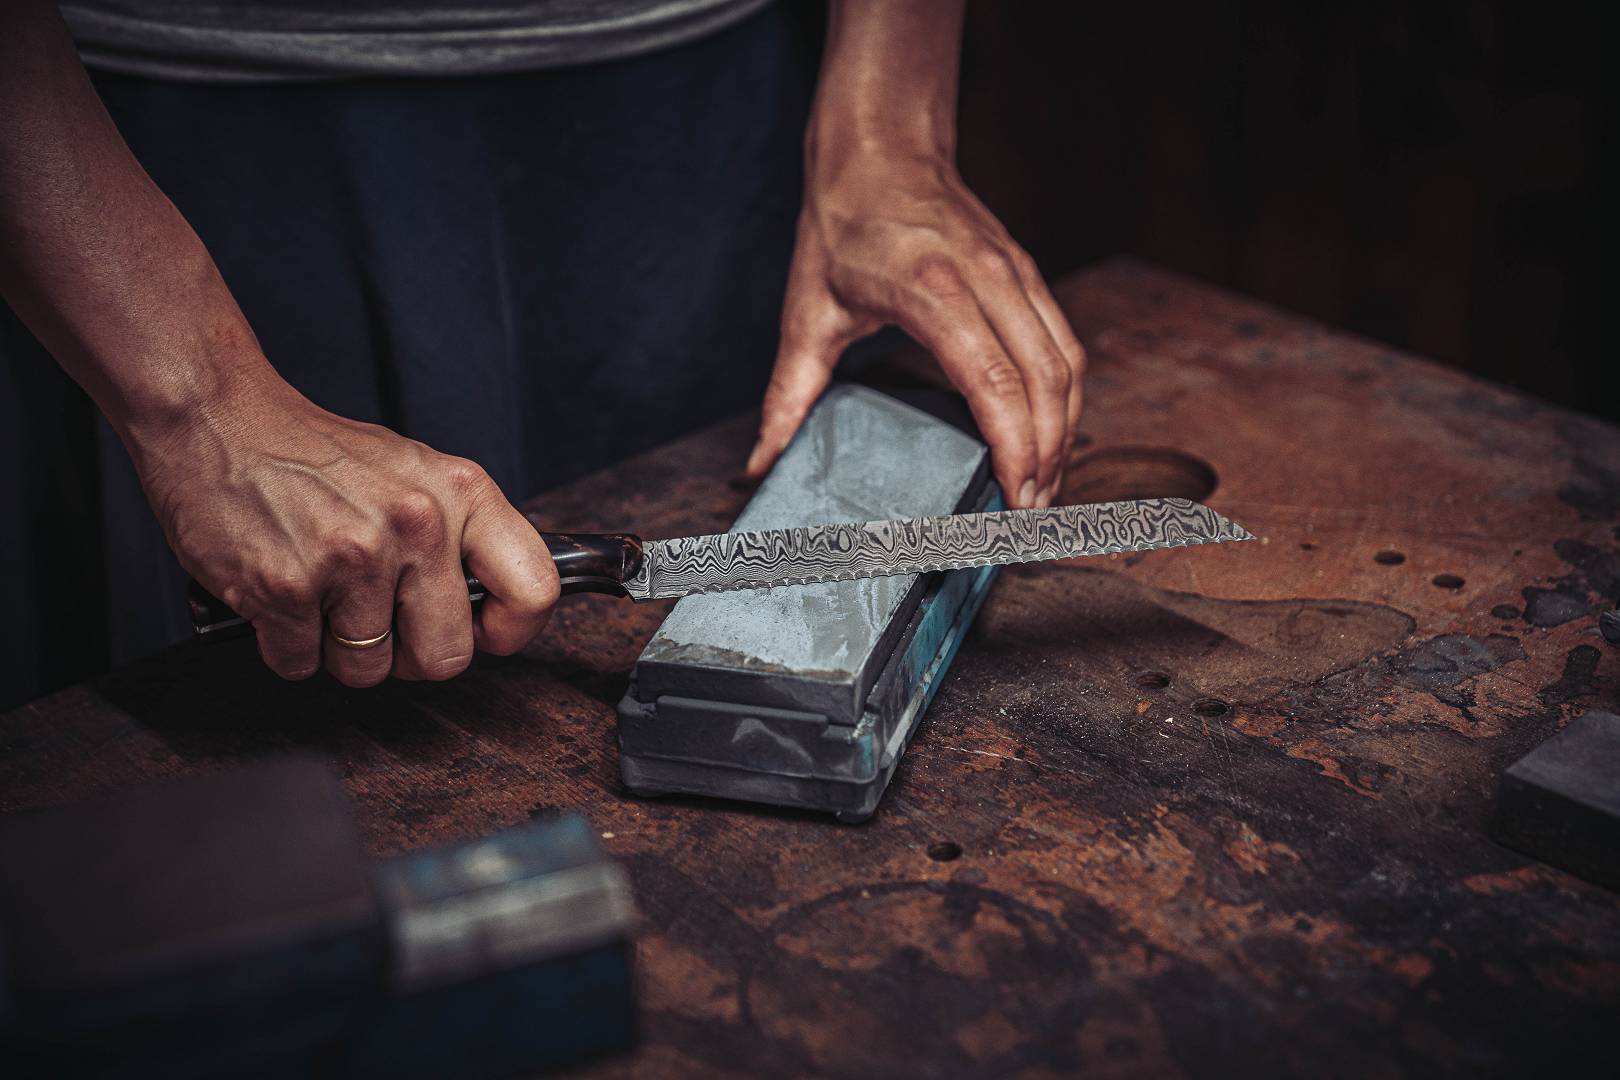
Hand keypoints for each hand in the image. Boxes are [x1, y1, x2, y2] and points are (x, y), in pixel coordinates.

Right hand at [136, 379, 557, 685]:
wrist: (217, 416)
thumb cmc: (316, 453)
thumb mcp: (417, 473)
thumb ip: (462, 535)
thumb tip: (497, 609)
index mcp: (460, 494)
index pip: (534, 590)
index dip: (509, 630)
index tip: (482, 631)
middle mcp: (415, 524)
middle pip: (446, 657)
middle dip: (408, 655)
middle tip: (377, 619)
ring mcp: (352, 557)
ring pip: (367, 669)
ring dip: (337, 647)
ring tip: (319, 589)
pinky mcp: (285, 586)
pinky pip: (300, 664)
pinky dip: (285, 643)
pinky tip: (280, 592)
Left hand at [747, 149, 1085, 508]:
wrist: (879, 147)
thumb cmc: (843, 224)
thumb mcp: (807, 313)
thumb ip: (787, 397)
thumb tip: (761, 462)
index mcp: (933, 290)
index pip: (993, 381)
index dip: (1013, 445)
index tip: (1013, 495)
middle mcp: (988, 278)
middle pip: (1044, 380)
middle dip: (1046, 454)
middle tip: (1028, 513)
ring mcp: (1015, 272)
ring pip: (1066, 362)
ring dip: (1064, 428)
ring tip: (1043, 485)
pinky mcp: (1026, 273)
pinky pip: (1063, 342)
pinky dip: (1065, 395)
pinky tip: (1049, 433)